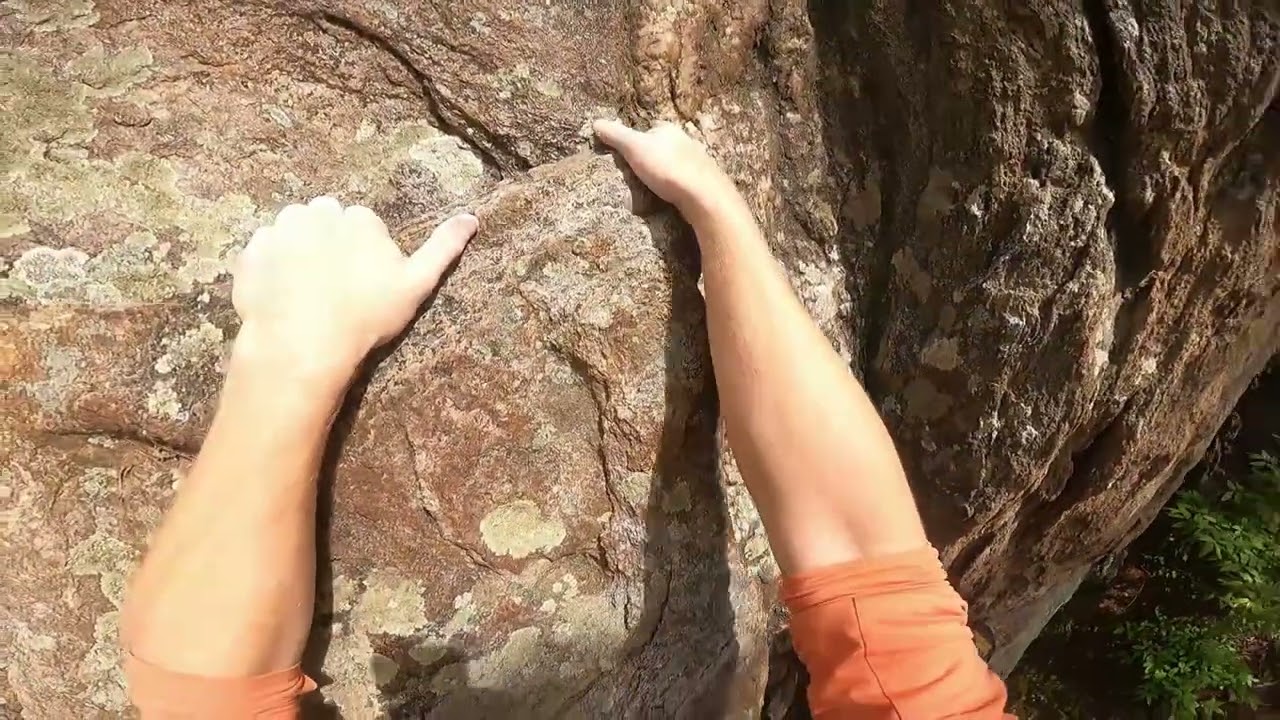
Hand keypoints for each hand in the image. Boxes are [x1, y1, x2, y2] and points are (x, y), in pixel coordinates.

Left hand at [231, 196, 477, 377]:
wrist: (304, 345)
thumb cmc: (366, 316)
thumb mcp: (416, 285)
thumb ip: (443, 248)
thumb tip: (473, 217)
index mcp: (358, 218)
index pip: (362, 224)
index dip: (363, 253)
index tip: (362, 281)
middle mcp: (317, 213)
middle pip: (325, 220)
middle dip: (329, 242)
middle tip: (334, 285)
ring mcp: (280, 231)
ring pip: (293, 230)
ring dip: (298, 250)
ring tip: (307, 290)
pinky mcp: (251, 252)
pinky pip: (263, 251)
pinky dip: (270, 267)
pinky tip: (283, 296)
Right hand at [593, 119, 737, 218]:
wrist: (703, 196)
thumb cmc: (667, 168)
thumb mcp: (634, 148)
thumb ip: (616, 135)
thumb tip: (596, 123)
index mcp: (669, 129)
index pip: (647, 131)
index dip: (635, 143)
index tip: (626, 158)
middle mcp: (686, 141)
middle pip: (662, 148)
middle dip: (651, 159)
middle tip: (637, 175)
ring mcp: (698, 162)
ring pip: (674, 165)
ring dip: (664, 174)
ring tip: (652, 189)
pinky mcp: (704, 182)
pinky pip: (684, 181)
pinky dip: (676, 187)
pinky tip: (670, 197)